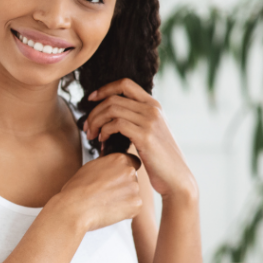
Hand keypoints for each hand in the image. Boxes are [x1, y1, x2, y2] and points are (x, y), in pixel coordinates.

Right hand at [53, 153, 142, 231]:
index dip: (124, 171)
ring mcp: (135, 188)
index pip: (132, 162)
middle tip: (107, 193)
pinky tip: (110, 209)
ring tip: (106, 202)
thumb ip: (106, 164)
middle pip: (133, 178)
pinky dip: (125, 210)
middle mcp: (129, 171)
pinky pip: (134, 206)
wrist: (75, 208)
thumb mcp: (90, 167)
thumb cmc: (77, 189)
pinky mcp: (136, 204)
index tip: (117, 178)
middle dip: (124, 185)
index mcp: (119, 158)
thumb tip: (111, 164)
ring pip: (133, 193)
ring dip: (124, 198)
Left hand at [82, 78, 196, 199]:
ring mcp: (150, 121)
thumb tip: (110, 116)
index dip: (104, 89)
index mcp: (154, 105)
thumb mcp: (150, 132)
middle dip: (94, 112)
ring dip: (96, 122)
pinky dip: (104, 131)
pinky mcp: (146, 136)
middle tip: (86, 128)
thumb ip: (136, 120)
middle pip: (113, 98)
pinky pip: (116, 124)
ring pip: (112, 109)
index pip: (125, 84)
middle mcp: (153, 109)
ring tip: (92, 135)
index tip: (90, 100)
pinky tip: (103, 141)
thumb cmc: (159, 159)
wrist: (176, 178)